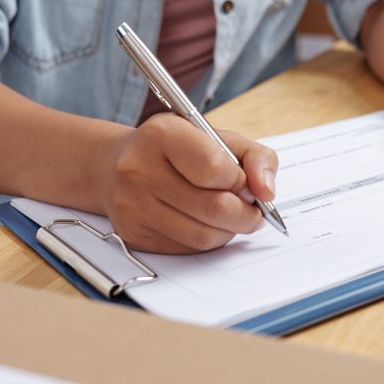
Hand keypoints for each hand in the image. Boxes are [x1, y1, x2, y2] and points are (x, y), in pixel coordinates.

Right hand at [101, 114, 277, 253]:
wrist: (116, 165)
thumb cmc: (178, 149)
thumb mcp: (218, 137)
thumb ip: (256, 157)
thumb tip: (267, 192)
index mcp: (162, 134)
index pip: (214, 169)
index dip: (240, 181)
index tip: (245, 182)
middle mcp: (139, 169)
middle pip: (214, 208)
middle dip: (245, 214)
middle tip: (252, 211)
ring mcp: (132, 205)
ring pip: (203, 236)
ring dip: (229, 231)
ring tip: (230, 216)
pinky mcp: (133, 234)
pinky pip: (187, 249)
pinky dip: (208, 241)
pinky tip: (205, 224)